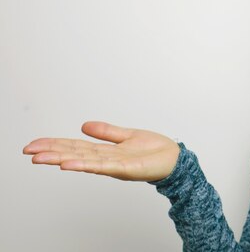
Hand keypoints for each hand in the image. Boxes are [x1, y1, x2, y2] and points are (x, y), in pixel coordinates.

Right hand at [23, 122, 179, 181]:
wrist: (175, 159)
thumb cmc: (154, 150)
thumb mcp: (127, 136)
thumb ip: (106, 132)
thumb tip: (83, 126)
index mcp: (106, 151)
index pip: (75, 147)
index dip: (55, 144)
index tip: (34, 144)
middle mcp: (107, 159)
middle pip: (74, 154)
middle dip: (51, 153)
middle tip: (28, 151)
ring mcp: (115, 165)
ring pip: (84, 161)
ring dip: (62, 159)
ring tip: (42, 158)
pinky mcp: (126, 169)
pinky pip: (103, 166)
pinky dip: (85, 165)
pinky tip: (70, 163)